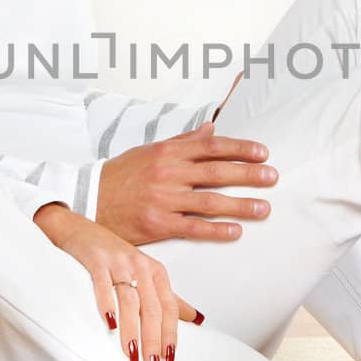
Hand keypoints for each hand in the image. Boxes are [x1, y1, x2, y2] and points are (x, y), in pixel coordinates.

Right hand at [32, 203, 201, 360]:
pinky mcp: (96, 260)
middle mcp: (140, 266)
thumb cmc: (112, 253)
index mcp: (155, 272)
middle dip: (153, 339)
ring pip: (130, 300)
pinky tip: (109, 323)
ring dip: (132, 330)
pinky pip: (103, 284)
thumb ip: (168, 297)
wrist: (79, 228)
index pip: (169, 308)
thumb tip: (195, 318)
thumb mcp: (145, 273)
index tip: (169, 359)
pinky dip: (106, 304)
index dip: (171, 334)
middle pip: (152, 308)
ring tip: (131, 354)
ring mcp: (118, 263)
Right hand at [96, 120, 276, 245]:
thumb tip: (211, 129)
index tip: (262, 153)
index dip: (240, 148)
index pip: (211, 147)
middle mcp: (168, 174)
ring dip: (240, 205)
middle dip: (248, 174)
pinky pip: (193, 227)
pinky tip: (235, 231)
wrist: (89, 199)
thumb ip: (182, 141)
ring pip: (210, 201)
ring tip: (263, 208)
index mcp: (167, 153)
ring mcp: (163, 200)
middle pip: (216, 172)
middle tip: (272, 177)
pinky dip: (216, 230)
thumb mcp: (150, 151)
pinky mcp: (158, 224)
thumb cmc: (121, 175)